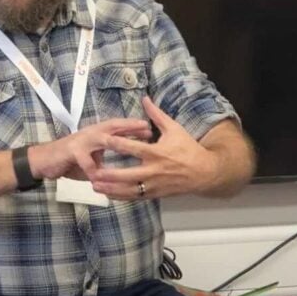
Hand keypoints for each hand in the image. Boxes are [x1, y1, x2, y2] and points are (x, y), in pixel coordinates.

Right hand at [29, 119, 151, 181]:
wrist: (45, 160)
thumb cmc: (71, 160)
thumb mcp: (94, 157)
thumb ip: (108, 156)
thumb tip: (130, 159)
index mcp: (98, 133)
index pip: (119, 127)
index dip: (135, 127)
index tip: (152, 129)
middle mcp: (91, 134)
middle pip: (113, 127)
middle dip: (130, 127)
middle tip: (147, 130)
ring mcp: (81, 141)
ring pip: (100, 138)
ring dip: (114, 141)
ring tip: (127, 145)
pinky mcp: (70, 152)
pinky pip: (84, 160)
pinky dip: (92, 168)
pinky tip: (98, 176)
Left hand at [91, 97, 219, 200]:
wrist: (204, 172)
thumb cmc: (188, 148)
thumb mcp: (174, 129)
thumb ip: (157, 115)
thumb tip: (145, 98)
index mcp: (157, 153)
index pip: (133, 148)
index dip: (116, 143)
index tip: (102, 140)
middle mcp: (154, 171)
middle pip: (127, 174)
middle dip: (109, 174)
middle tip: (93, 171)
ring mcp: (154, 185)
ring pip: (129, 190)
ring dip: (111, 189)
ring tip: (95, 186)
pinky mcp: (155, 194)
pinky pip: (135, 197)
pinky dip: (121, 197)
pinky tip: (108, 195)